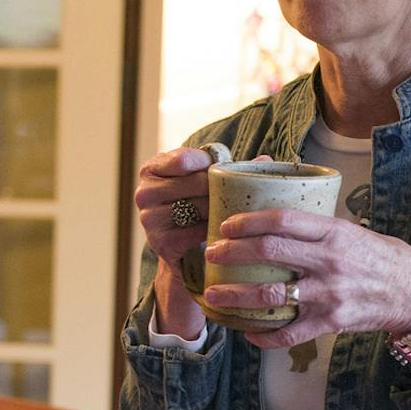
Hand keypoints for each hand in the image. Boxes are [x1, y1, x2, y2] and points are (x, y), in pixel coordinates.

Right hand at [134, 147, 224, 340]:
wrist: (183, 249)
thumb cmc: (197, 205)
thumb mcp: (205, 182)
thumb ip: (229, 167)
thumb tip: (266, 159)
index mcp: (151, 170)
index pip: (182, 160)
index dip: (208, 163)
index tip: (221, 170)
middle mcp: (144, 193)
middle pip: (194, 183)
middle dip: (219, 189)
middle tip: (235, 194)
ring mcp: (150, 219)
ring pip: (196, 207)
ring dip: (218, 210)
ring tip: (232, 211)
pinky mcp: (161, 243)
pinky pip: (196, 232)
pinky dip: (214, 231)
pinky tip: (224, 230)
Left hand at [203, 208, 410, 349]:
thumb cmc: (385, 260)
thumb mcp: (356, 232)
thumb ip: (320, 229)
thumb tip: (279, 221)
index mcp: (335, 232)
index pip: (283, 219)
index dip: (249, 221)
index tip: (227, 225)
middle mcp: (330, 261)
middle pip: (269, 252)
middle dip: (232, 253)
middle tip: (211, 254)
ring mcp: (329, 293)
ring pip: (271, 294)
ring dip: (236, 295)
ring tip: (213, 295)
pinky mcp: (332, 322)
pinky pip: (289, 333)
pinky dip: (264, 336)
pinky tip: (248, 334)